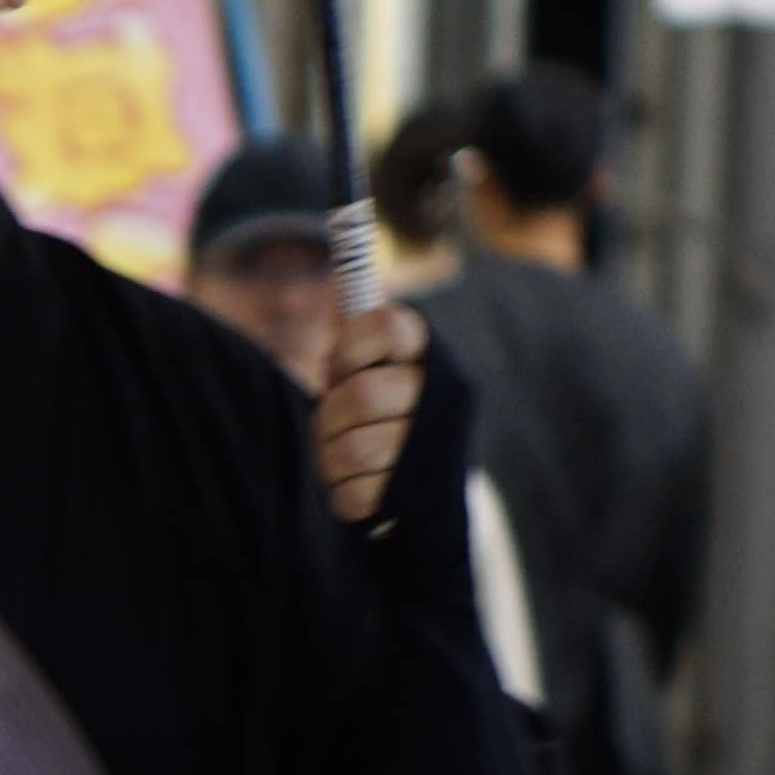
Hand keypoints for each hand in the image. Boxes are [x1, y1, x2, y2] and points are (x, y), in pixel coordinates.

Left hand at [316, 296, 426, 531]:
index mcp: (432, 356)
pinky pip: (352, 492)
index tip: (337, 367)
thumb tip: (336, 272)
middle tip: (332, 422)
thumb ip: (359, 333)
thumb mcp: (380, 369)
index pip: (385, 325)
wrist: (426, 502)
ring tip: (341, 455)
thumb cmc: (388, 421)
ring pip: (352, 448)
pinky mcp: (416, 494)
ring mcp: (433, 448)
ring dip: (330, 455)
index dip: (349, 347)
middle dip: (330, 414)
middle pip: (362, 395)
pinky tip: (354, 485)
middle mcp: (444, 396)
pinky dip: (339, 490)